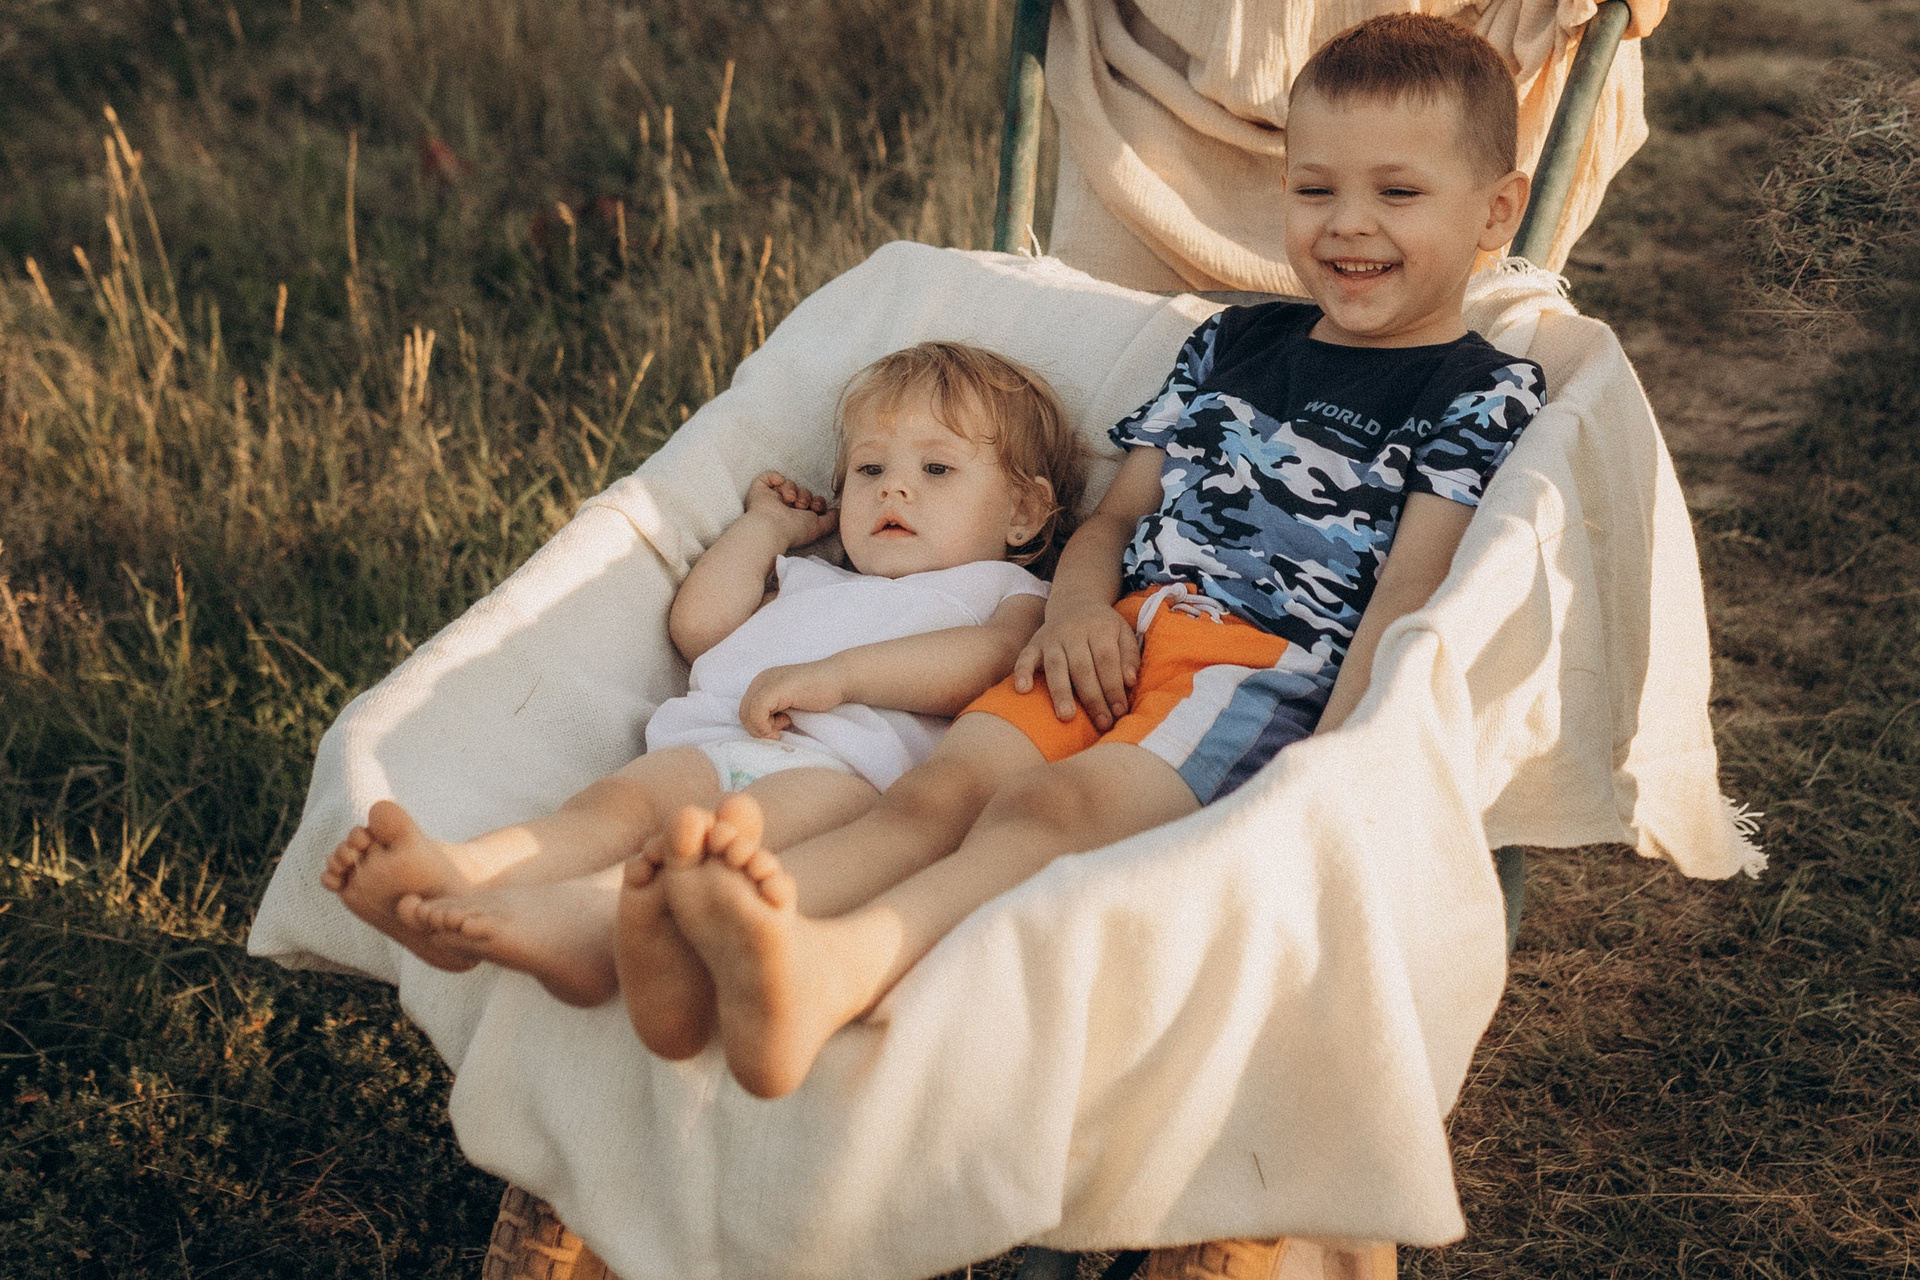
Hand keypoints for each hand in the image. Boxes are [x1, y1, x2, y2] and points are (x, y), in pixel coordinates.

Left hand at [739, 659, 846, 737]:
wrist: (840, 679)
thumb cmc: (820, 694)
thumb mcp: (790, 704)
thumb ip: (774, 712)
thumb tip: (761, 732)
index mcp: (762, 683)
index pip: (745, 710)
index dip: (758, 726)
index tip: (778, 730)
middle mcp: (761, 679)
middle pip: (743, 713)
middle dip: (759, 729)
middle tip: (781, 731)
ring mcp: (767, 682)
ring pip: (747, 714)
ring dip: (764, 728)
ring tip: (786, 725)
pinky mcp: (776, 688)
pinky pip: (757, 712)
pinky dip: (766, 726)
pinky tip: (786, 724)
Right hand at [742, 471, 837, 549]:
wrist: (771, 527)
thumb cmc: (794, 530)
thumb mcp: (819, 527)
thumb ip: (831, 520)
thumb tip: (838, 511)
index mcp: (797, 518)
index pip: (812, 502)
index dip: (817, 502)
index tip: (816, 508)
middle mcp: (784, 509)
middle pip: (803, 492)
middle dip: (806, 496)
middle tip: (801, 506)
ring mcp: (771, 500)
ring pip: (789, 484)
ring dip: (792, 490)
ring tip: (790, 501)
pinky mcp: (759, 491)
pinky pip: (769, 476)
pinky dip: (775, 477)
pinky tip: (779, 484)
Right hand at [1012, 599, 1139, 729]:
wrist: (1074, 601)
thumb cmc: (1103, 626)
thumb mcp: (1122, 632)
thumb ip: (1129, 655)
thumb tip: (1130, 682)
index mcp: (1100, 629)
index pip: (1107, 661)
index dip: (1113, 687)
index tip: (1120, 711)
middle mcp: (1074, 632)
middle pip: (1083, 667)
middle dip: (1093, 697)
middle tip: (1102, 723)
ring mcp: (1052, 638)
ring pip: (1056, 666)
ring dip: (1061, 692)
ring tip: (1067, 716)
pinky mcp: (1034, 643)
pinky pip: (1025, 657)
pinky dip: (1022, 672)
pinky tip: (1022, 690)